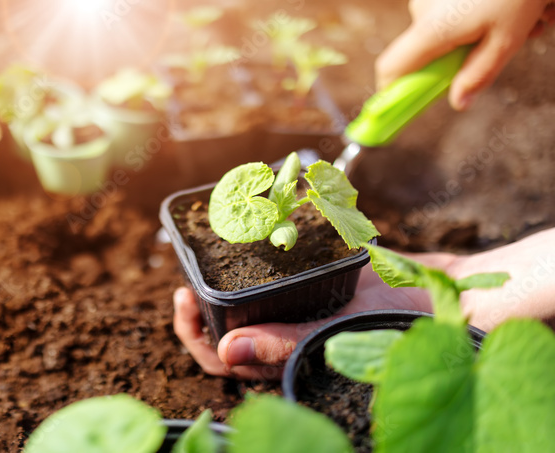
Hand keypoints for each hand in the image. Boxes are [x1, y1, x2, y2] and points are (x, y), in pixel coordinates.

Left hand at [173, 228, 554, 379]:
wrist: (450, 295)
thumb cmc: (403, 323)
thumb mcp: (343, 332)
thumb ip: (288, 342)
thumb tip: (226, 349)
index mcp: (286, 356)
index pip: (222, 360)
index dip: (195, 335)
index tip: (181, 299)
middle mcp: (284, 338)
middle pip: (223, 333)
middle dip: (195, 311)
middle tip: (181, 282)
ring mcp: (295, 313)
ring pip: (242, 308)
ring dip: (217, 288)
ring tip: (200, 260)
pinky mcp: (309, 288)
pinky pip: (270, 283)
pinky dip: (249, 265)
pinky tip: (237, 239)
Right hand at [376, 0, 554, 110]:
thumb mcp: (506, 40)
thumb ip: (478, 75)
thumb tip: (458, 103)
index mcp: (432, 29)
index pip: (391, 68)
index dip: (391, 91)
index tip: (401, 106)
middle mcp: (421, 11)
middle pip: (421, 52)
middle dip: (453, 58)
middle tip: (489, 50)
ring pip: (437, 32)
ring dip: (467, 36)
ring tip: (505, 23)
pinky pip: (444, 14)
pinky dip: (469, 18)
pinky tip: (496, 9)